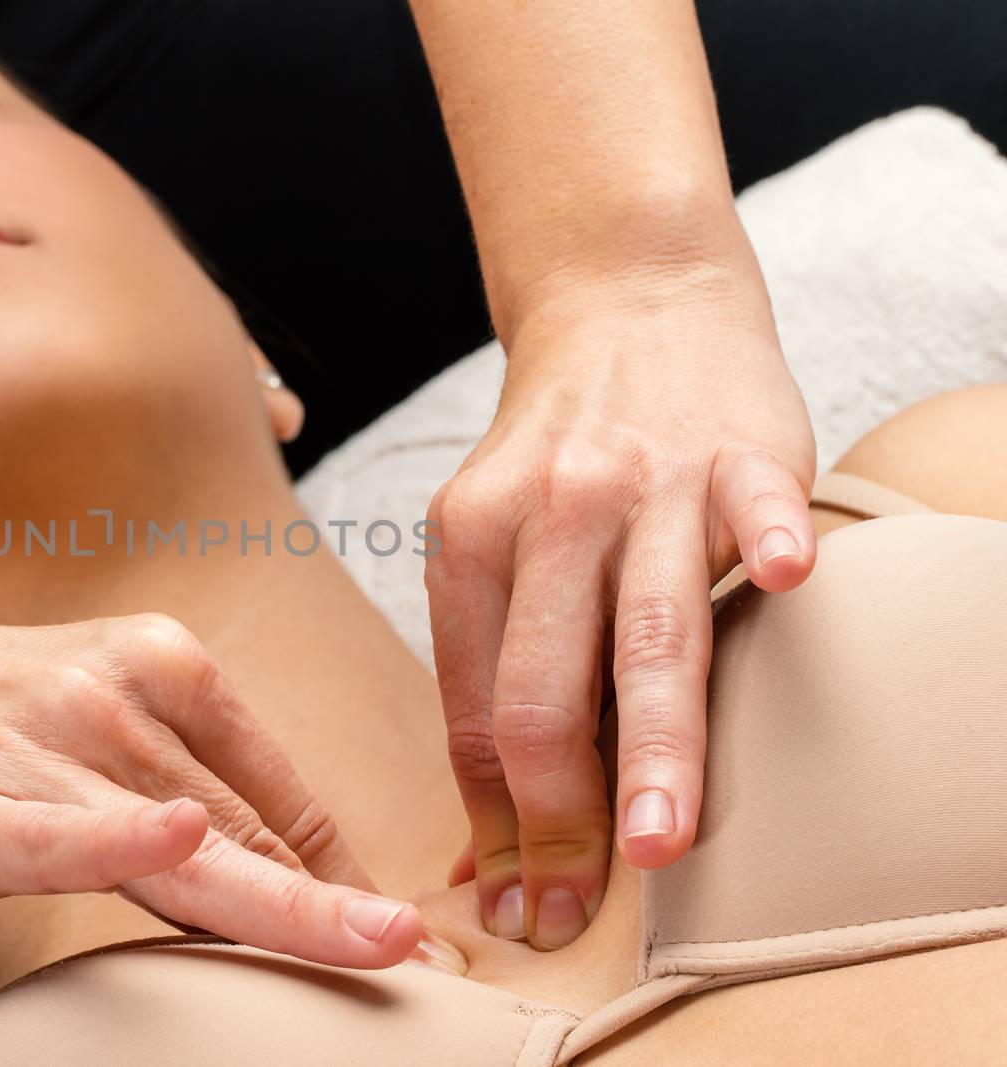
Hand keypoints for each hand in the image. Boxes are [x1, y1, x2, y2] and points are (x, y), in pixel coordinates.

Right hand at [0, 602, 421, 968]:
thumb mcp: (87, 720)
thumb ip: (174, 781)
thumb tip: (268, 863)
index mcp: (160, 665)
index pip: (274, 791)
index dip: (337, 872)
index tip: (392, 934)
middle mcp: (115, 696)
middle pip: (247, 826)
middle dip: (335, 903)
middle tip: (417, 956)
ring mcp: (42, 747)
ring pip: (184, 841)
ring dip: (285, 902)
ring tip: (372, 945)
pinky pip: (59, 831)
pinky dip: (119, 838)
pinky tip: (178, 845)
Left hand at [424, 263, 816, 948]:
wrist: (620, 303)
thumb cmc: (553, 455)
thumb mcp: (485, 543)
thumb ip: (488, 676)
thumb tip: (477, 846)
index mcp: (467, 545)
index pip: (476, 711)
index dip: (497, 820)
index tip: (518, 905)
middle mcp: (545, 515)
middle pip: (545, 686)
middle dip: (558, 812)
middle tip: (574, 907)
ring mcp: (643, 482)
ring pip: (645, 630)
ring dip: (653, 744)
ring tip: (659, 841)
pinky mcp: (735, 451)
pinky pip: (751, 501)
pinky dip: (764, 540)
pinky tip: (778, 585)